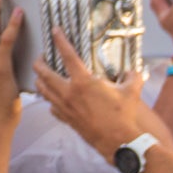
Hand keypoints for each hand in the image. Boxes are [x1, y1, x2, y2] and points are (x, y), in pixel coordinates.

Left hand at [28, 28, 170, 160]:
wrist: (119, 142)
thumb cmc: (124, 116)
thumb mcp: (131, 91)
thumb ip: (132, 76)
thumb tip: (134, 72)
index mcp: (83, 82)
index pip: (67, 55)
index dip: (60, 40)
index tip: (55, 30)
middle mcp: (69, 93)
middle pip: (44, 74)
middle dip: (39, 63)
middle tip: (40, 57)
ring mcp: (65, 108)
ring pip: (43, 91)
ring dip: (40, 81)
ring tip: (41, 75)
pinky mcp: (66, 120)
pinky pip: (51, 108)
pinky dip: (50, 101)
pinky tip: (53, 99)